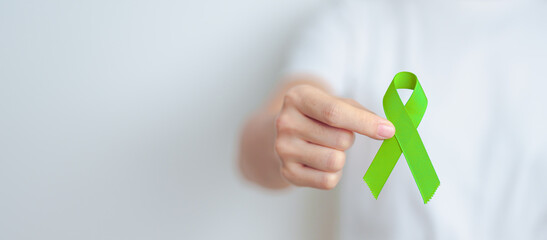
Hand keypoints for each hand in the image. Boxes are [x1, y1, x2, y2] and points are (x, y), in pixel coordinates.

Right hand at [274, 84, 394, 188]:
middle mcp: (285, 123)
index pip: (334, 113)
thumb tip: (387, 130)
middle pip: (341, 139)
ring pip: (335, 162)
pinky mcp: (287, 172)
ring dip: (340, 157)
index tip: (389, 130)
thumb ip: (360, 113)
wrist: (286, 133)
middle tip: (335, 134)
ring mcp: (283, 149)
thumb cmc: (317, 115)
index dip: (364, 123)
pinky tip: (320, 162)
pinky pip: (327, 181)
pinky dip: (333, 174)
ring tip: (326, 147)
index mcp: (297, 97)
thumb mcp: (334, 102)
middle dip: (348, 139)